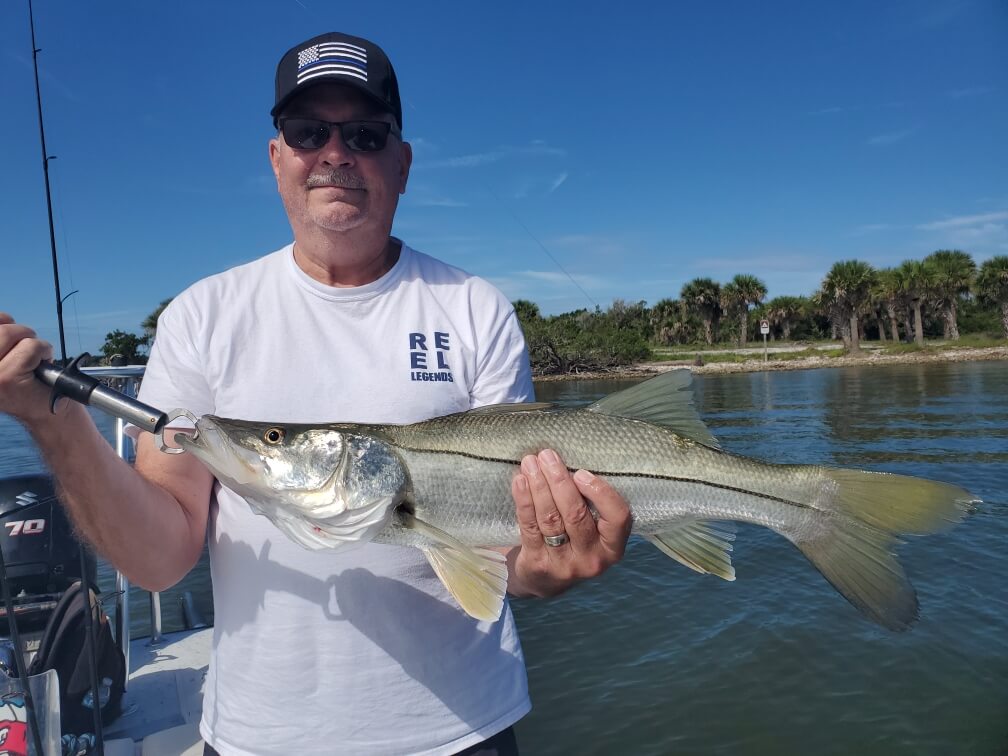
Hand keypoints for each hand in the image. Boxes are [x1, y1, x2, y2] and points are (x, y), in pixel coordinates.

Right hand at [0, 312, 55, 422]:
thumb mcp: (8, 356)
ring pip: (14, 334)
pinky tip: (42, 365)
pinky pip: (31, 347)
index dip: (2, 321)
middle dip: (22, 333)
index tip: (9, 328)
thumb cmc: (29, 382)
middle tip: (30, 350)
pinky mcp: (6, 379)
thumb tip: (3, 317)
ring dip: (32, 343)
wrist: (47, 411)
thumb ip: (2, 338)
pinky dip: (43, 351)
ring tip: (34, 358)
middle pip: (1, 329)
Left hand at [506, 448, 631, 597]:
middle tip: (547, 456)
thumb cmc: (572, 541)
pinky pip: (529, 526)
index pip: (618, 518)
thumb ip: (591, 503)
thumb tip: (570, 462)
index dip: (601, 493)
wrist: (543, 580)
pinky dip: (524, 500)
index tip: (581, 472)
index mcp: (612, 547)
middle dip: (560, 481)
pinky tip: (520, 481)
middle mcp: (591, 559)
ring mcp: (563, 564)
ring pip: (551, 518)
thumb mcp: (592, 529)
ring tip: (530, 463)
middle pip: (576, 514)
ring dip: (539, 486)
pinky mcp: (537, 563)